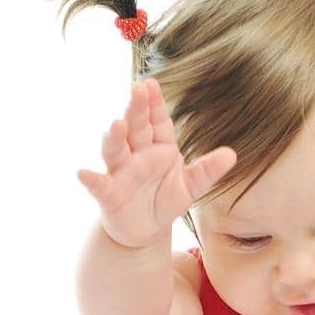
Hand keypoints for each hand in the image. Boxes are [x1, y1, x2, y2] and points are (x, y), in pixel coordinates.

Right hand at [76, 78, 236, 249]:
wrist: (146, 231)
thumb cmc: (166, 201)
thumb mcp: (192, 187)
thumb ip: (208, 170)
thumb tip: (232, 155)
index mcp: (159, 147)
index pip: (157, 121)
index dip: (154, 104)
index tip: (152, 84)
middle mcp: (137, 154)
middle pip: (135, 128)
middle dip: (136, 109)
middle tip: (138, 89)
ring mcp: (121, 172)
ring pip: (116, 150)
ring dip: (115, 137)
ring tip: (117, 124)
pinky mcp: (109, 194)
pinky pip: (99, 185)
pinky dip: (90, 179)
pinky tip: (83, 173)